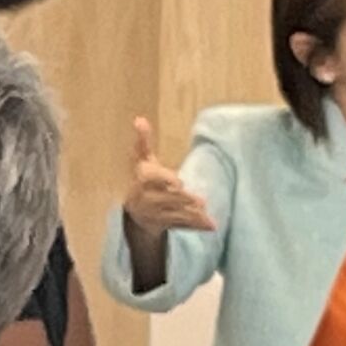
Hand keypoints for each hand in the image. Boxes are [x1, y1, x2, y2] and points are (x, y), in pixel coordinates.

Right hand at [124, 117, 215, 238]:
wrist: (134, 214)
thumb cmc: (142, 181)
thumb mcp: (142, 162)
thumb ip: (143, 142)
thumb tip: (139, 118)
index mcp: (142, 181)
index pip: (152, 180)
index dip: (164, 180)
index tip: (178, 181)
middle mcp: (146, 199)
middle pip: (166, 199)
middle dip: (182, 201)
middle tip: (200, 201)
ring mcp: (156, 214)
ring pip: (175, 215)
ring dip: (191, 215)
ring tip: (207, 214)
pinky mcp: (166, 226)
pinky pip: (182, 227)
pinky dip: (196, 227)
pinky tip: (212, 226)